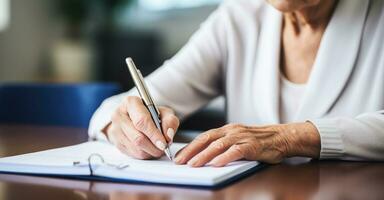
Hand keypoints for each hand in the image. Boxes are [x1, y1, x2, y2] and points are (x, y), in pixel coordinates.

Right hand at [104, 96, 179, 158]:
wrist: (136, 118)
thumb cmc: (151, 114)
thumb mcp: (164, 113)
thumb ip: (170, 122)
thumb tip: (168, 135)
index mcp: (130, 103)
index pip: (141, 121)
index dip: (154, 134)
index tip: (164, 143)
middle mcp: (119, 115)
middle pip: (138, 138)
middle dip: (154, 146)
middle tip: (164, 147)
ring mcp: (115, 130)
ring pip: (136, 148)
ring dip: (151, 151)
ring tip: (158, 147)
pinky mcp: (116, 142)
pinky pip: (133, 154)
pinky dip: (145, 154)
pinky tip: (150, 148)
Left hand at [174, 122, 319, 166]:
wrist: (282, 137)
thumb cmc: (259, 141)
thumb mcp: (238, 139)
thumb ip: (223, 145)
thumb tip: (205, 156)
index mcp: (226, 130)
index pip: (204, 137)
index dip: (190, 146)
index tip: (178, 156)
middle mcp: (231, 131)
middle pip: (207, 139)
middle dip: (191, 151)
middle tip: (179, 161)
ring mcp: (241, 137)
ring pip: (218, 145)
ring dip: (203, 155)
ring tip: (193, 164)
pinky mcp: (252, 146)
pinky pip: (236, 151)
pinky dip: (224, 157)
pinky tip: (215, 164)